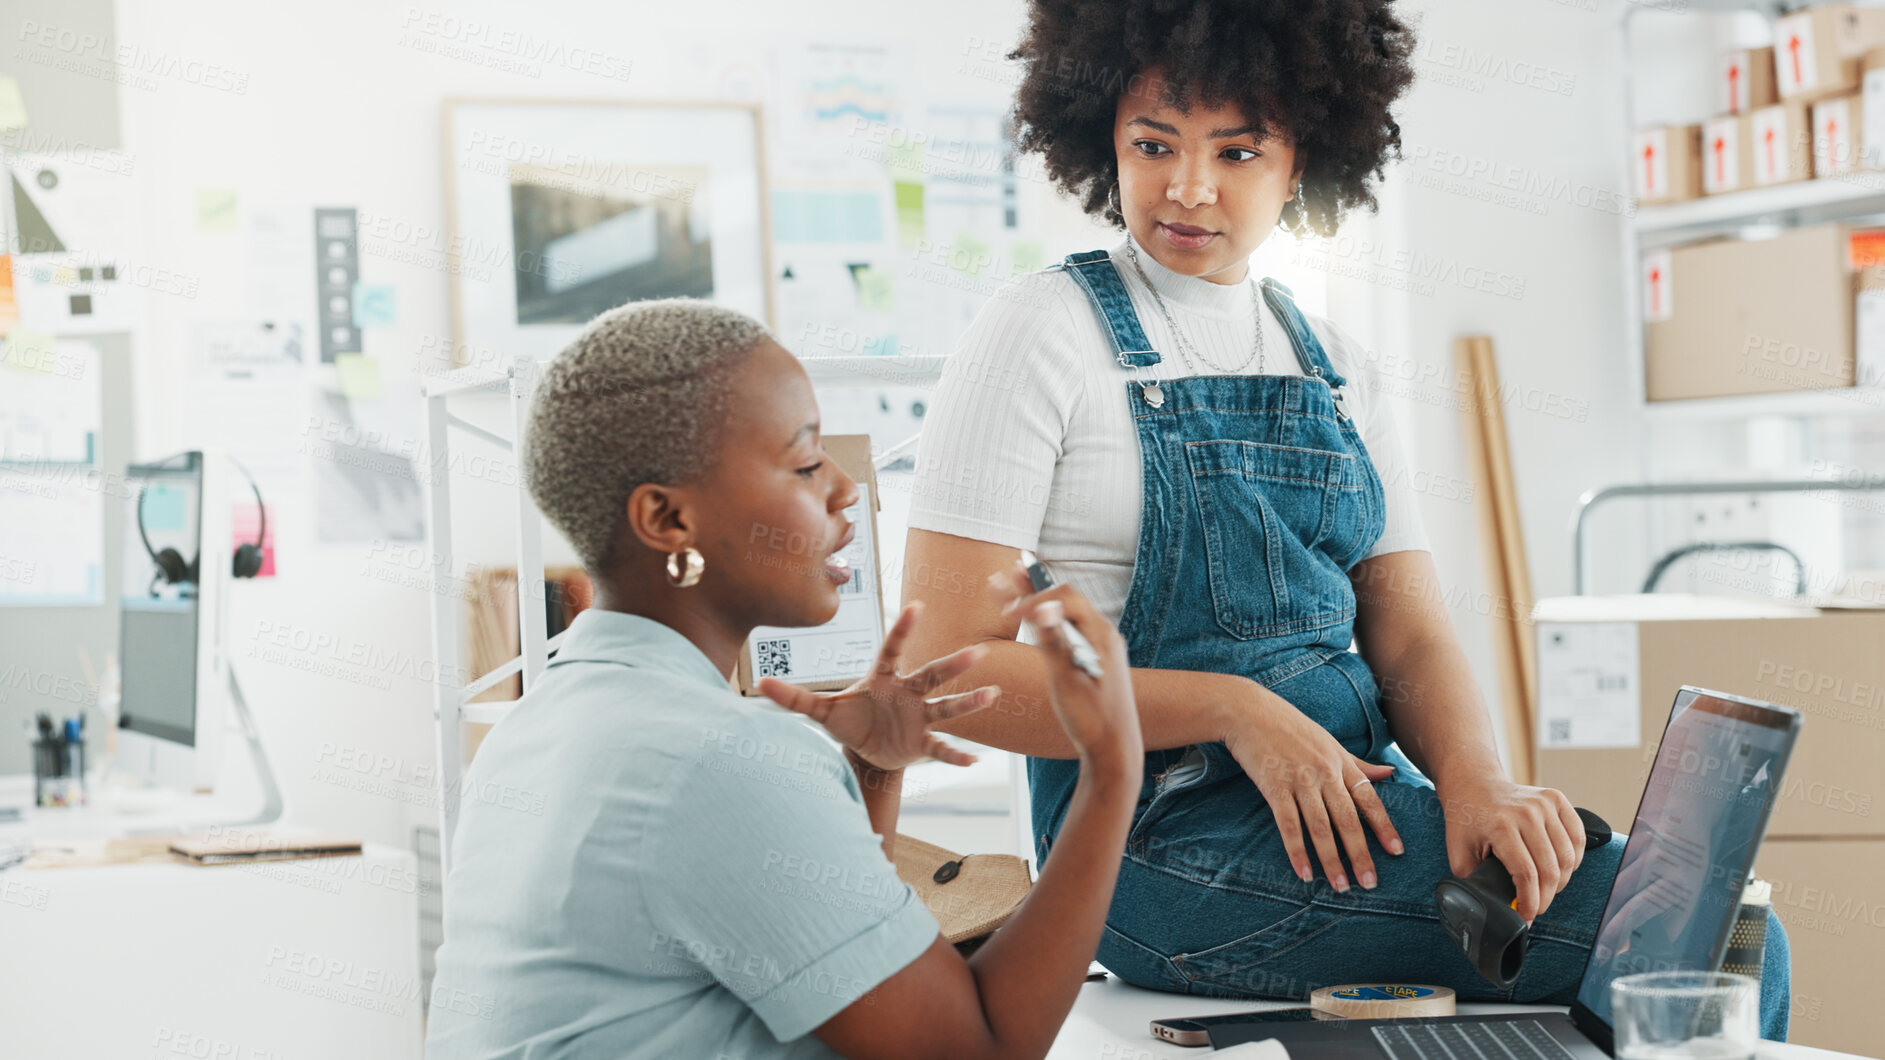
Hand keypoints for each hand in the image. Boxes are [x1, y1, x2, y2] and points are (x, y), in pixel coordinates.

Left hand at [757, 601, 997, 771]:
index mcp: (882, 678)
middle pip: (931, 675)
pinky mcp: (921, 743)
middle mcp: (907, 693)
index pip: (893, 649)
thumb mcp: (821, 711)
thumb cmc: (848, 721)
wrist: (865, 752)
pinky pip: (941, 747)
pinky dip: (955, 755)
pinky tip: (974, 761)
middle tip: (977, 652)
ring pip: (945, 707)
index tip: (916, 606)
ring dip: (967, 702)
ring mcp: (918, 717)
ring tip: (992, 694)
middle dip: (953, 665)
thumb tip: (762, 686)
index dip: (903, 629)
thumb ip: (795, 697)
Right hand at [990, 561, 1141, 769]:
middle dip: (1035, 587)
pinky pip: (1069, 629)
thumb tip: (1043, 605)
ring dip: (1039, 600)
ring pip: (1066, 613)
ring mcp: (1100, 646)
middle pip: (1066, 599)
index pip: (1065, 599)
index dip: (1035, 598)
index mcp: (1101, 635)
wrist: (1114, 750)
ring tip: (1014, 582)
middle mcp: (1103, 634)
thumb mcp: (1066, 681)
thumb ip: (1053, 641)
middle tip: (1008, 572)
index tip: (1008, 614)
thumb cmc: (1091, 719)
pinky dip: (1048, 620)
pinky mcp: (1093, 658)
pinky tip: (1032, 615)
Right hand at [1220, 689, 1401, 891]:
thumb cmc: (1289, 726)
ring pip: (1320, 827)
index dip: (1384, 827)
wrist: (1248, 711)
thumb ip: (1358, 763)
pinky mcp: (1274, 786)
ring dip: (1332, 859)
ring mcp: (1299, 779)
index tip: (1397, 852)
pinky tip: (1305, 872)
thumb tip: (1389, 774)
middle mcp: (1324, 772)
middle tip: (1370, 883)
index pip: (1368, 800)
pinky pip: (1288, 824)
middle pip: (1347, 819)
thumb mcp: (1328, 741)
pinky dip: (1297, 851)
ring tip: (1341, 885)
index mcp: (1340, 762)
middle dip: (1360, 854)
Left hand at [1435, 775, 1585, 921]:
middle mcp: (1526, 813)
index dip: (1530, 902)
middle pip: (1550, 869)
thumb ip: (1476, 883)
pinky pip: (1577, 837)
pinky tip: (1560, 868)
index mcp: (1501, 826)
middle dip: (1545, 897)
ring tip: (1546, 889)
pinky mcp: (1556, 799)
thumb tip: (1495, 910)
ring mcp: (1544, 804)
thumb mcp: (1459, 855)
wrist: (1473, 785)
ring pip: (1567, 857)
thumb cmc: (1466, 822)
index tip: (1526, 916)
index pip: (1526, 874)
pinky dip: (1573, 859)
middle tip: (1536, 907)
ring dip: (1560, 881)